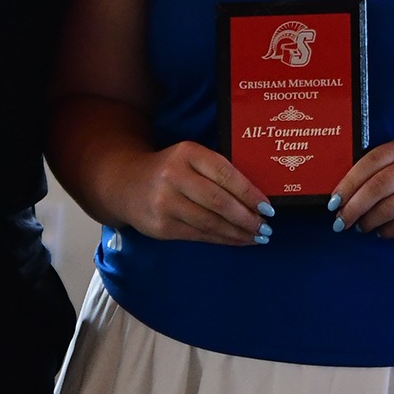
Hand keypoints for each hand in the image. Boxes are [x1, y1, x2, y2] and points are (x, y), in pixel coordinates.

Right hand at [112, 140, 272, 244]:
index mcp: (188, 153)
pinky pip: (199, 235)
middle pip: (219, 201)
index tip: (267, 208)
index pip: (225, 174)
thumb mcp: (191, 159)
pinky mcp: (162, 226)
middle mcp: (174, 176)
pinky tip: (238, 240)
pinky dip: (223, 239)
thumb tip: (256, 198)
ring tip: (257, 237)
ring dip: (238, 232)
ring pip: (211, 222)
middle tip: (266, 228)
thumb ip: (216, 172)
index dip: (249, 193)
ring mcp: (166, 203)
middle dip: (247, 218)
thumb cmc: (170, 170)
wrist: (126, 184)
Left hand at [330, 136, 393, 238]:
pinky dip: (387, 231)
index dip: (347, 183)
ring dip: (368, 221)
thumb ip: (384, 169)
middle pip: (376, 187)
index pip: (369, 162)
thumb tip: (344, 195)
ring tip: (361, 227)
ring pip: (387, 208)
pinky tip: (382, 231)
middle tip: (340, 221)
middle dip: (352, 207)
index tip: (333, 201)